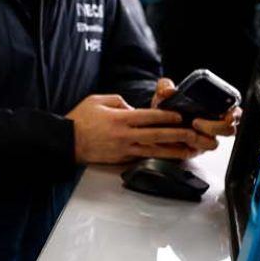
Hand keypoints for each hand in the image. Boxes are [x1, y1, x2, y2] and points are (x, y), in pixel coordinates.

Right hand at [66, 94, 215, 164]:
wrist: (66, 142)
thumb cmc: (79, 120)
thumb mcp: (97, 100)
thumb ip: (117, 100)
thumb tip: (131, 107)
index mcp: (119, 119)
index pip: (148, 117)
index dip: (166, 116)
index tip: (180, 116)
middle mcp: (124, 136)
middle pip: (156, 135)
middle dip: (177, 134)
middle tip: (193, 134)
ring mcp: (123, 150)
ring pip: (153, 150)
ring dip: (173, 151)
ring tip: (189, 151)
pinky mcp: (121, 159)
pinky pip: (143, 157)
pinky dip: (157, 157)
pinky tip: (169, 157)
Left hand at [152, 77, 241, 140]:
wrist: (155, 123)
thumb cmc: (167, 106)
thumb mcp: (166, 94)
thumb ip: (166, 87)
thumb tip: (169, 91)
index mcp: (215, 109)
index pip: (235, 113)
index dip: (234, 116)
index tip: (228, 116)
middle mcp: (214, 125)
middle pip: (229, 130)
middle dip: (215, 127)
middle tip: (195, 122)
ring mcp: (206, 138)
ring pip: (214, 143)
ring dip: (201, 138)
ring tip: (186, 132)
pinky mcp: (195, 149)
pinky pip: (198, 151)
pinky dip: (190, 146)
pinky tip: (180, 139)